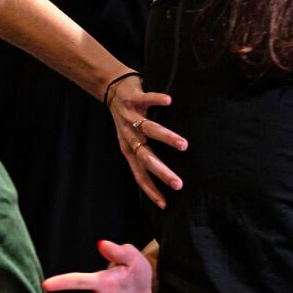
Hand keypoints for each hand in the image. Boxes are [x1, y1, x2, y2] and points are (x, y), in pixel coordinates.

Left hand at [107, 74, 183, 208]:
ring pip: (149, 130)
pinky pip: (146, 100)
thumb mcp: (131, 139)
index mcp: (129, 148)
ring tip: (184, 145)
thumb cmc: (127, 118)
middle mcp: (129, 135)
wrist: (109, 88)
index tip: (165, 204)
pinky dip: (157, 100)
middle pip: (145, 158)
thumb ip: (145, 152)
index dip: (150, 190)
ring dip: (166, 138)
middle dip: (161, 172)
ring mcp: (130, 117)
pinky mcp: (133, 98)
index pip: (138, 174)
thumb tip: (167, 172)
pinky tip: (169, 102)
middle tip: (179, 183)